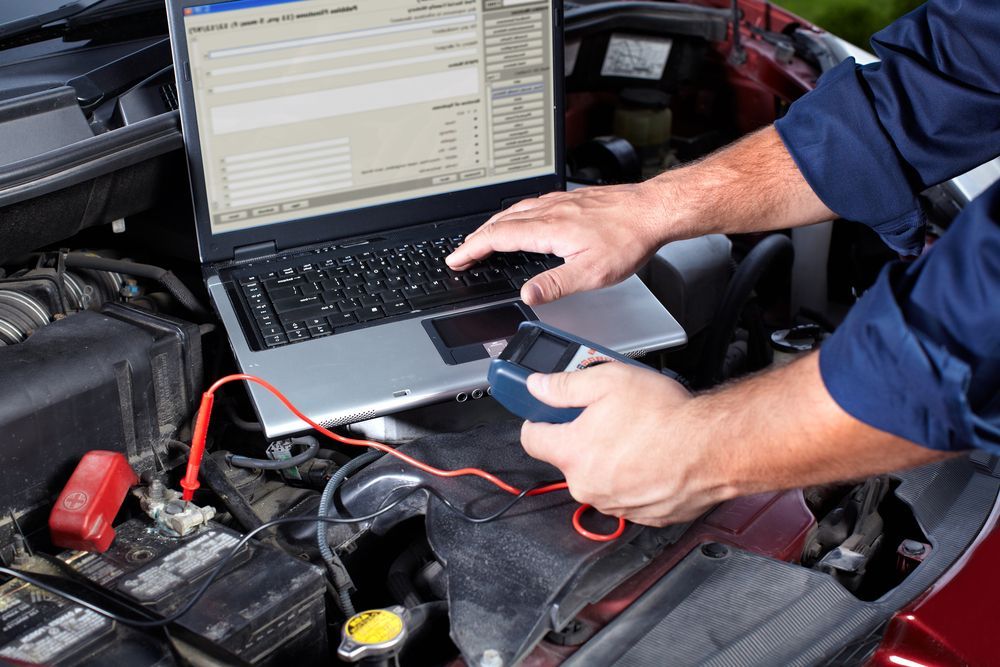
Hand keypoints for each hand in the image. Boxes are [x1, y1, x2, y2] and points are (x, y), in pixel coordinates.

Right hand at [445, 182, 668, 304]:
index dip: (472, 249)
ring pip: (516, 210)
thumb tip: (526, 295)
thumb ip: (555, 285)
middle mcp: (551, 211)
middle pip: (501, 221)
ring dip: (494, 224)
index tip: (456, 259)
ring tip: (484, 235)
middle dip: (476, 238)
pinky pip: (533, 204)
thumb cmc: (628, 239)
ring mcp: (561, 202)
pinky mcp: (573, 199)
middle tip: (462, 251)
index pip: (498, 238)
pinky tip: (523, 217)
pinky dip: (516, 214)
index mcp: (549, 229)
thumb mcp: (591, 273)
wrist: (653, 210)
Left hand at [520, 363, 732, 525]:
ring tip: (636, 435)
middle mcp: (587, 485)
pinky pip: (626, 494)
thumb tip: (538, 386)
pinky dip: (634, 478)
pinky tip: (652, 457)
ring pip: (598, 477)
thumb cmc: (665, 416)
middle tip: (607, 416)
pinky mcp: (642, 515)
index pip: (531, 439)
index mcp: (572, 453)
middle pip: (568, 458)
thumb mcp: (608, 380)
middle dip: (582, 437)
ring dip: (609, 459)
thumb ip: (564, 385)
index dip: (538, 419)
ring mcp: (615, 504)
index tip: (547, 412)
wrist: (714, 448)